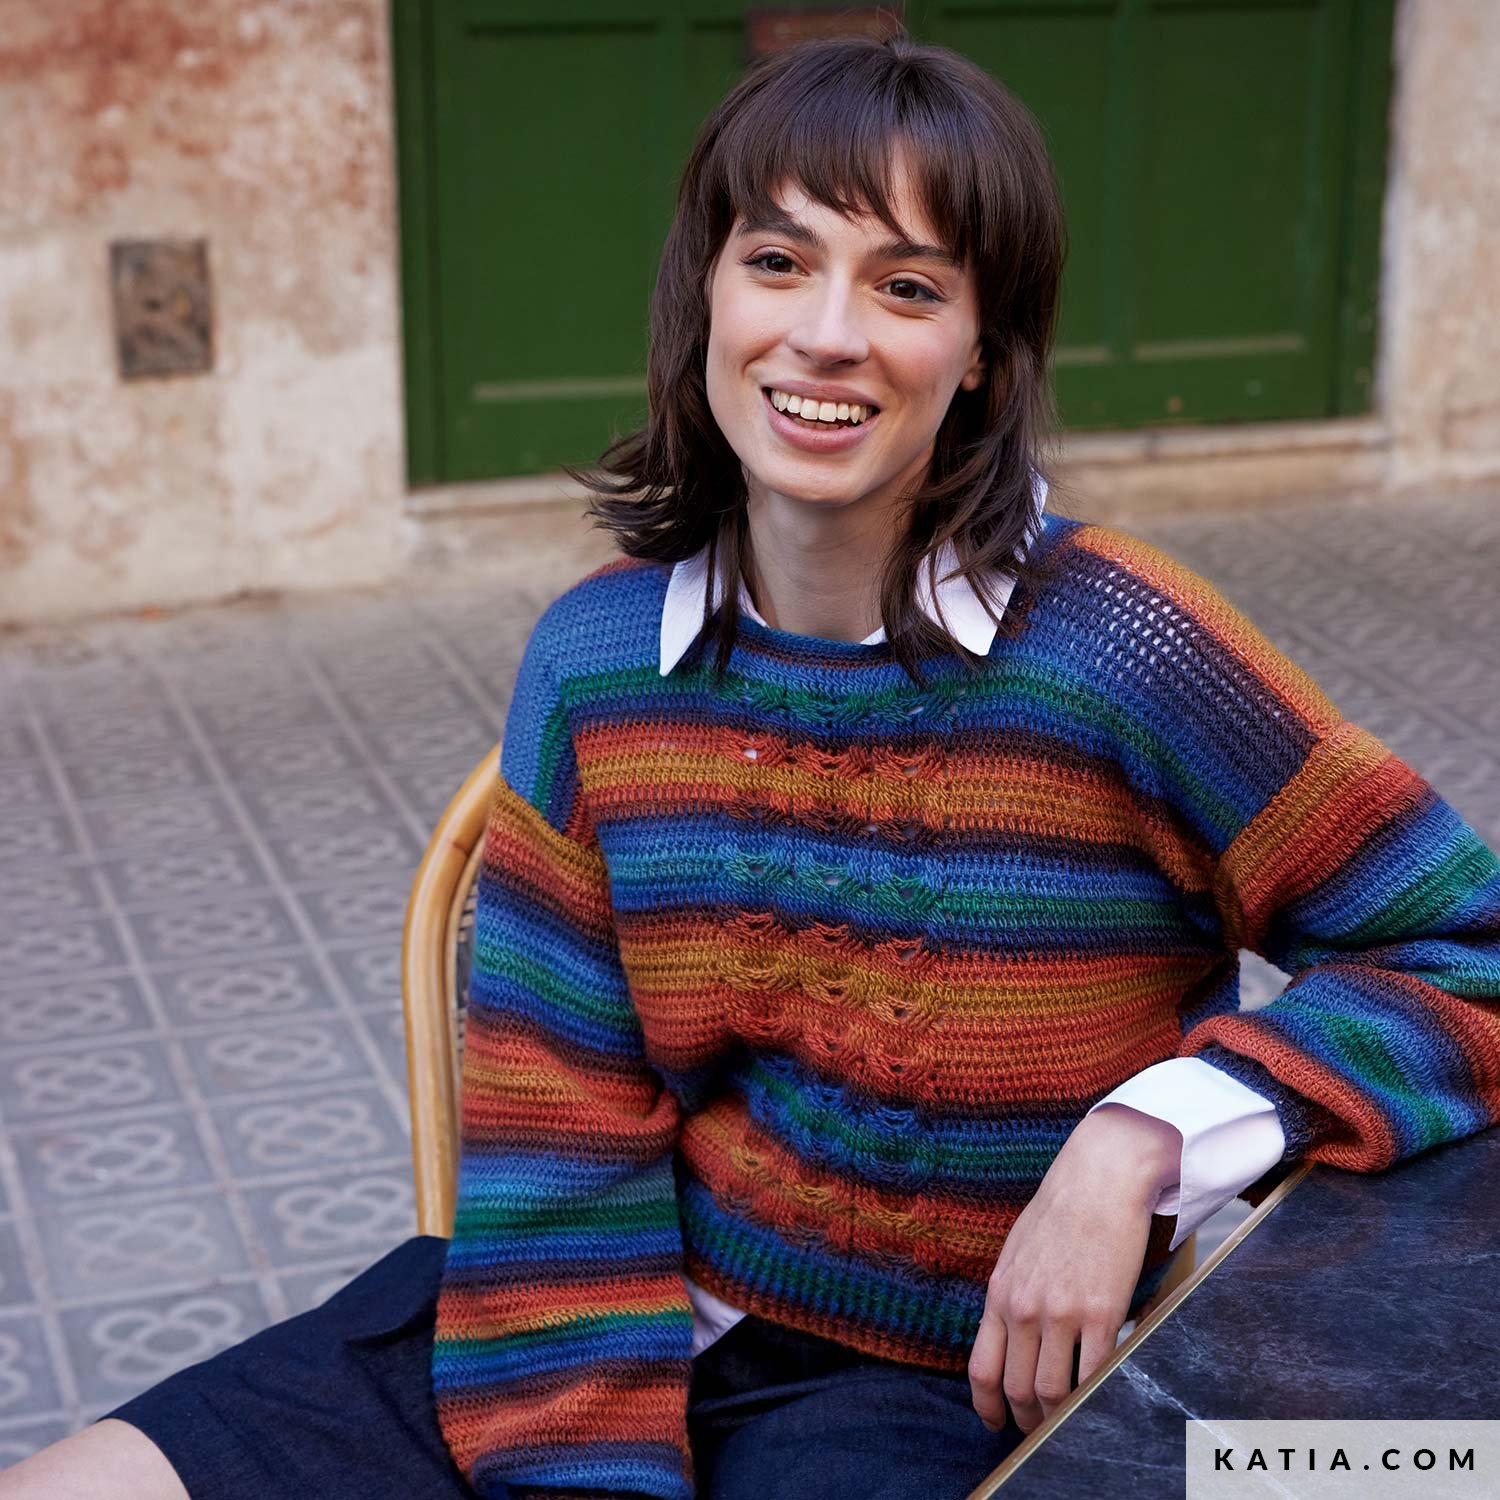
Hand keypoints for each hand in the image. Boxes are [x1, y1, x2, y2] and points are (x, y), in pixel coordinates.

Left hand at [967, 1106, 1180, 1435]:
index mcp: (1000, 1293)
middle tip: (1041, 1429)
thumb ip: (1011, 1295)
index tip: (996, 1422)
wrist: (1099, 1176)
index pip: (981, 1368)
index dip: (987, 1406)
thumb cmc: (1061, 1210)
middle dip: (1029, 1420)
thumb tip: (1011, 1337)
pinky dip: (1095, 1396)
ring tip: (1070, 1422)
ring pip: (1054, 1393)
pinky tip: (1099, 1397)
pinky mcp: (1102, 1313)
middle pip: (1018, 1389)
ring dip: (1061, 1418)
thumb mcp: (1017, 1251)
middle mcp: (1024, 1308)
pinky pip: (1094, 1374)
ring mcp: (1062, 1313)